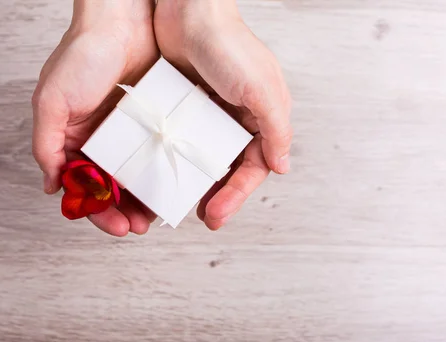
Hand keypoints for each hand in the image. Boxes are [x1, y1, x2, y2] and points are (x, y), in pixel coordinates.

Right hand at [32, 0, 158, 235]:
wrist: (123, 19)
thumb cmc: (82, 55)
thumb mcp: (52, 101)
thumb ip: (46, 145)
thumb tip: (52, 187)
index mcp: (73, 139)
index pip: (82, 186)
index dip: (96, 210)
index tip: (115, 226)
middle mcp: (100, 140)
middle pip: (110, 188)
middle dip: (122, 211)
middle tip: (139, 227)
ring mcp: (127, 132)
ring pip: (135, 176)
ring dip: (142, 199)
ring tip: (156, 216)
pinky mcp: (151, 121)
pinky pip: (156, 154)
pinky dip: (160, 172)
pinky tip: (170, 186)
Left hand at [154, 0, 292, 229]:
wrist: (187, 10)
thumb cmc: (229, 45)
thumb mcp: (261, 90)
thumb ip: (275, 130)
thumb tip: (282, 167)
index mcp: (262, 117)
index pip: (254, 167)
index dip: (237, 194)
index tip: (217, 214)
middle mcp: (237, 119)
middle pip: (230, 167)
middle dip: (218, 195)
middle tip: (202, 217)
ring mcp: (209, 114)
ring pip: (204, 158)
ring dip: (195, 181)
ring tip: (178, 203)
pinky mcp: (184, 106)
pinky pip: (181, 140)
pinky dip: (176, 157)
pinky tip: (163, 171)